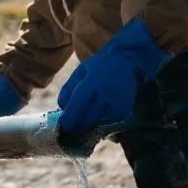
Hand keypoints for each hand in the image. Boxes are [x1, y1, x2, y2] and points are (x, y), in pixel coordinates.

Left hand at [57, 17, 170, 135]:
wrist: (126, 60)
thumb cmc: (98, 66)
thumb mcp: (79, 72)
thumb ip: (68, 90)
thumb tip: (62, 109)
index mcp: (92, 82)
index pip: (77, 105)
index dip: (68, 119)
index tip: (61, 127)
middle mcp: (106, 94)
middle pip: (86, 119)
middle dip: (76, 124)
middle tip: (70, 124)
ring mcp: (117, 104)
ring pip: (96, 123)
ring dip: (89, 121)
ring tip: (89, 110)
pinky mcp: (124, 111)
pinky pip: (107, 124)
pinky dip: (100, 121)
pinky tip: (100, 110)